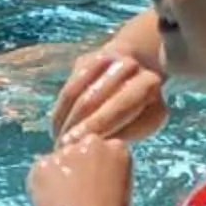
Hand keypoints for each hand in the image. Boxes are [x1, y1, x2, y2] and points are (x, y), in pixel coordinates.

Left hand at [26, 129, 135, 205]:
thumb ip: (107, 176)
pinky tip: (50, 205)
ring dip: (58, 175)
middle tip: (76, 193)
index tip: (96, 186)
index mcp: (117, 149)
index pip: (103, 150)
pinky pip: (40, 172)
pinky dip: (42, 185)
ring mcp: (65, 152)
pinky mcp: (42, 164)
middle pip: (80, 148)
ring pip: (58, 160)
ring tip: (62, 203)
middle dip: (78, 165)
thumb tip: (92, 178)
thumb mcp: (122, 193)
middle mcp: (91, 143)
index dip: (97, 169)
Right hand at [48, 48, 167, 143]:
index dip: (99, 124)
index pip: (120, 104)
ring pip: (75, 92)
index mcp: (148, 81)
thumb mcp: (147, 122)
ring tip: (59, 140)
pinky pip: (68, 87)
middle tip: (64, 146)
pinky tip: (57, 128)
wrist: (141, 71)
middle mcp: (126, 64)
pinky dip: (61, 110)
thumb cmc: (144, 108)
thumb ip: (129, 130)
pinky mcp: (85, 61)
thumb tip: (100, 140)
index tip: (82, 143)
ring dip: (65, 119)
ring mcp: (104, 59)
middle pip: (93, 98)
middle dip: (77, 124)